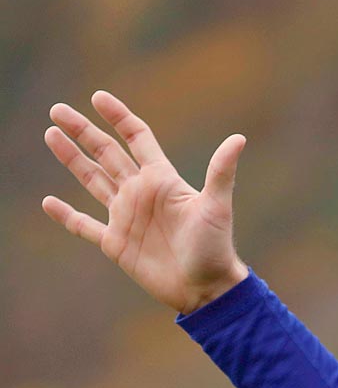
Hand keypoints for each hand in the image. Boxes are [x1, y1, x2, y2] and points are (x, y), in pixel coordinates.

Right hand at [42, 91, 248, 313]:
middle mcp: (141, 194)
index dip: (119, 117)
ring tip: (51, 134)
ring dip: (72, 159)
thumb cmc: (215, 247)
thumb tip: (239, 138)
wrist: (207, 289)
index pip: (137, 138)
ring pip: (92, 180)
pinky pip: (84, 226)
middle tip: (57, 110)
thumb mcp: (217, 206)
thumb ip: (221, 172)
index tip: (98, 97)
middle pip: (107, 153)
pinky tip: (48, 202)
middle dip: (83, 131)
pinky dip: (66, 215)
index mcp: (162, 180)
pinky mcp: (116, 243)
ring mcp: (126, 217)